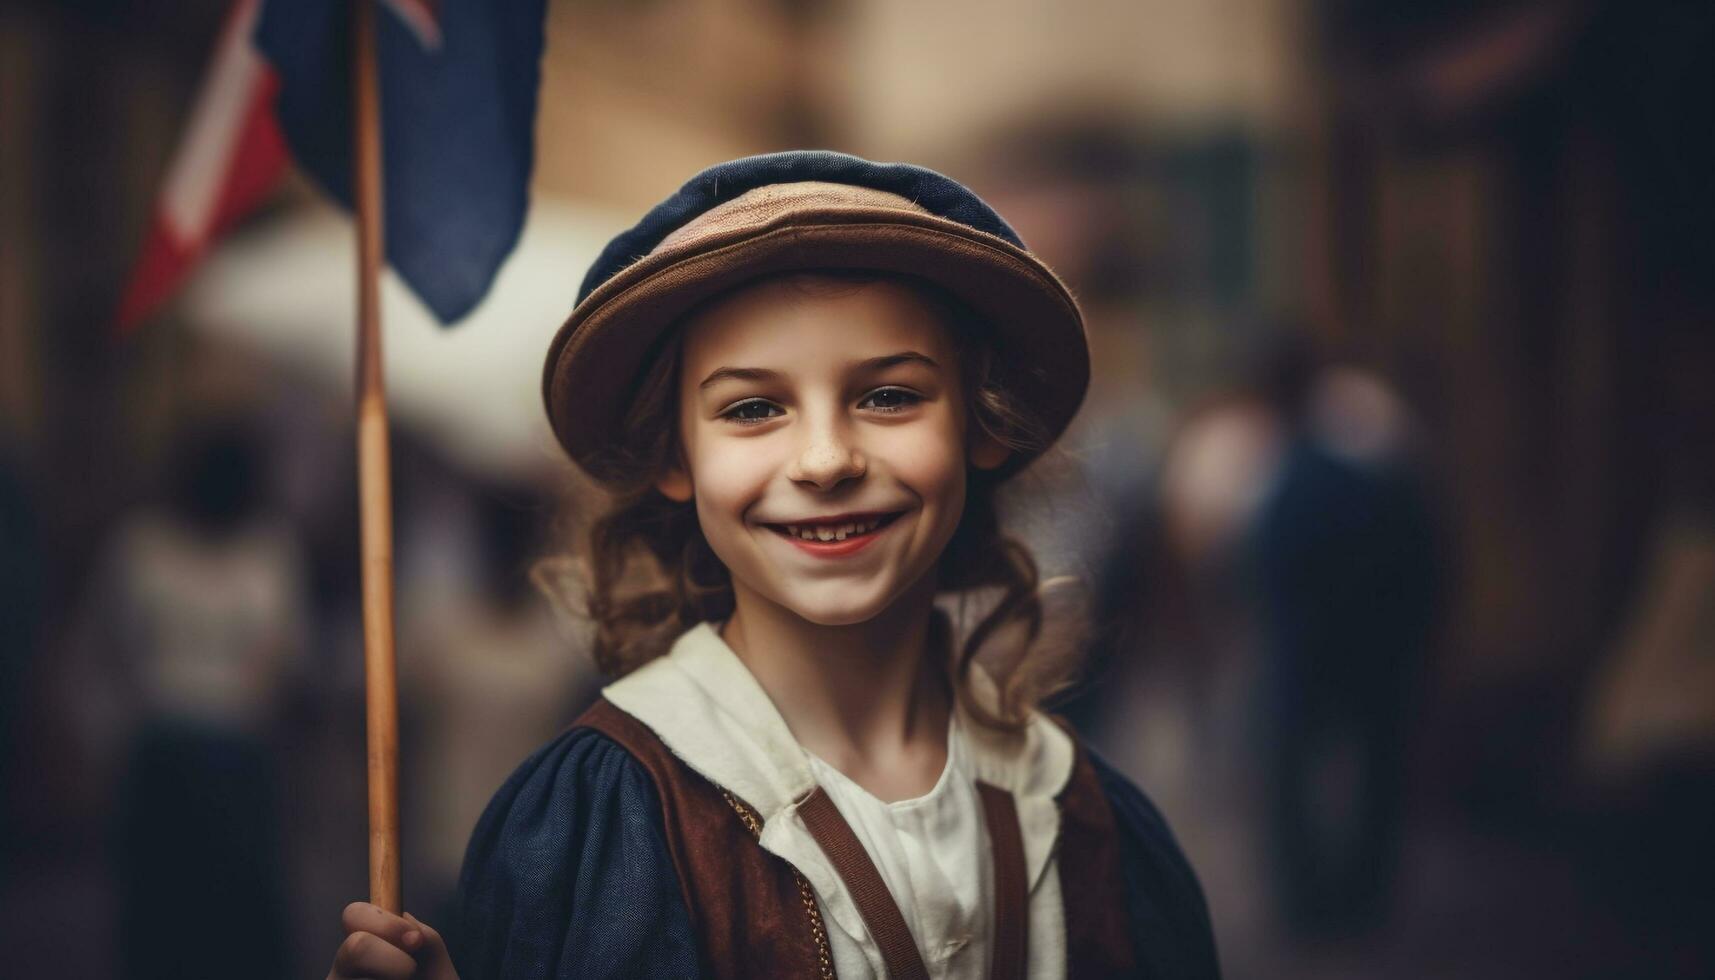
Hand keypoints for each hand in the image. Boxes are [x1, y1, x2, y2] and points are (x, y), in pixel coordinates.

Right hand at [326, 902, 458, 979]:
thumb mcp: (437, 971)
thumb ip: (426, 941)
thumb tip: (404, 921)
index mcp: (366, 951)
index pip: (353, 915)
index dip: (384, 922)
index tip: (414, 941)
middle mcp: (342, 974)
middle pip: (354, 947)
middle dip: (393, 959)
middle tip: (410, 977)